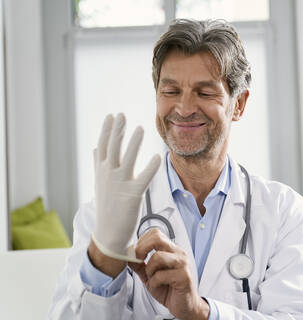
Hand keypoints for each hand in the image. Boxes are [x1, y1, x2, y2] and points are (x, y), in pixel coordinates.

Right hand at [92, 113, 160, 262]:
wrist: (109, 234)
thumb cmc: (107, 206)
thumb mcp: (100, 182)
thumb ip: (98, 164)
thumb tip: (95, 148)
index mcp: (101, 171)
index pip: (103, 146)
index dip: (107, 130)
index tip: (112, 116)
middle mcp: (108, 176)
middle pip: (112, 148)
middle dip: (117, 130)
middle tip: (122, 115)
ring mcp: (119, 185)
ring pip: (127, 159)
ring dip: (133, 143)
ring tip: (140, 128)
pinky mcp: (132, 195)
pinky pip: (144, 178)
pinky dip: (151, 167)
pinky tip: (158, 156)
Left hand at [129, 229, 209, 319]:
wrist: (184, 305)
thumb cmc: (170, 289)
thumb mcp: (150, 276)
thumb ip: (140, 265)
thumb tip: (128, 255)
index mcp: (171, 250)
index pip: (155, 233)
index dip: (142, 241)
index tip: (137, 253)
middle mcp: (179, 253)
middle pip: (157, 238)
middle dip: (142, 249)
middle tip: (139, 261)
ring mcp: (183, 264)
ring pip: (158, 256)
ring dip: (149, 269)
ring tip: (152, 278)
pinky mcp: (184, 276)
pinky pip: (161, 275)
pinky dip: (155, 282)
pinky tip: (158, 286)